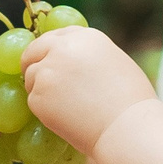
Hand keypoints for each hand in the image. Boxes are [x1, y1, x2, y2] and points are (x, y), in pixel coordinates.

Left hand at [19, 26, 156, 154]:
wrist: (126, 128)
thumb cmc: (131, 102)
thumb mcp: (115, 63)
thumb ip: (90, 56)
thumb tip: (74, 61)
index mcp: (85, 37)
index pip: (58, 35)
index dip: (52, 48)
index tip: (50, 57)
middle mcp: (62, 48)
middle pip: (35, 49)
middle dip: (32, 61)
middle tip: (34, 76)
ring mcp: (47, 71)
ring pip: (31, 77)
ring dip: (40, 88)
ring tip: (66, 106)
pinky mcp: (38, 95)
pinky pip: (33, 100)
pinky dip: (43, 109)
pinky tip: (66, 117)